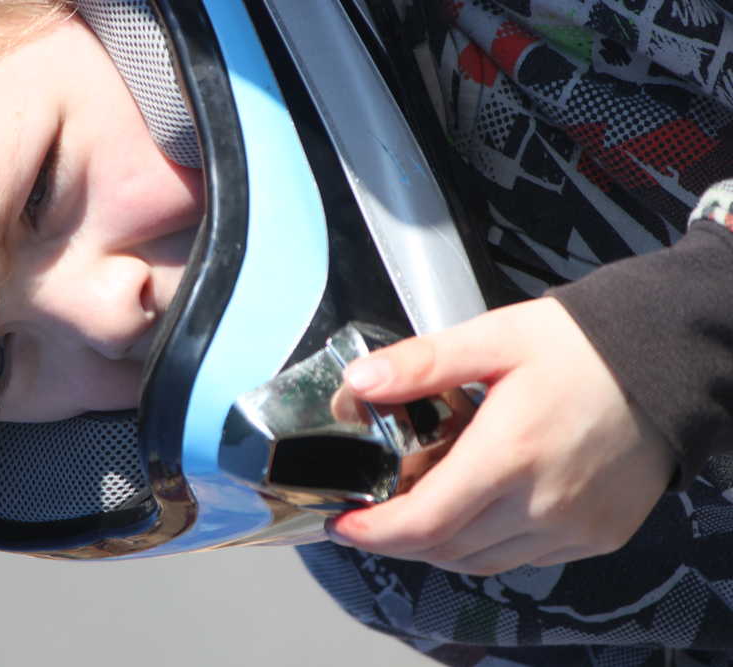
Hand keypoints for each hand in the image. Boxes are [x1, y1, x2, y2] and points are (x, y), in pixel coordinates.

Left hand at [326, 298, 674, 574]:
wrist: (664, 360)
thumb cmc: (580, 346)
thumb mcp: (493, 337)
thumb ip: (422, 363)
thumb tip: (360, 381)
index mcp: (510, 452)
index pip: (424, 521)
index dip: (373, 532)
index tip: (342, 524)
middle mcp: (543, 502)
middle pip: (446, 548)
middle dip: (396, 538)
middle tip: (370, 513)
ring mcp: (574, 526)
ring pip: (481, 561)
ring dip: (438, 545)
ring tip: (417, 510)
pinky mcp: (596, 535)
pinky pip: (523, 558)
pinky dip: (485, 546)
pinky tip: (475, 511)